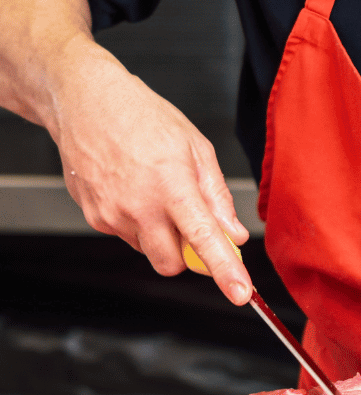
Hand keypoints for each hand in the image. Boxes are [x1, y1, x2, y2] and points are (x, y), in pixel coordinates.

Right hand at [50, 35, 252, 304]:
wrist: (86, 102)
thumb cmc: (142, 116)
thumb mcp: (195, 146)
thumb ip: (217, 195)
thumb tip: (235, 233)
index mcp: (172, 184)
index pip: (203, 239)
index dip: (225, 270)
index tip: (240, 293)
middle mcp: (139, 205)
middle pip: (172, 264)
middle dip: (188, 255)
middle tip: (192, 224)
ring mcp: (112, 215)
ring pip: (149, 251)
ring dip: (161, 236)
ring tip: (156, 191)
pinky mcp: (94, 217)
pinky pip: (127, 236)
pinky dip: (138, 224)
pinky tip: (134, 190)